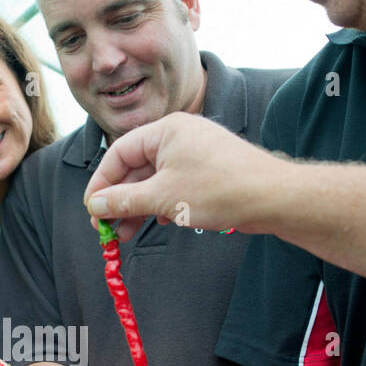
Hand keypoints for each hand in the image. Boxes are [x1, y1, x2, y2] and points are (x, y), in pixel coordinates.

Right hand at [84, 112, 287, 242]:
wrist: (273, 197)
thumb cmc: (221, 189)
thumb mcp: (162, 198)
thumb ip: (124, 201)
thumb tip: (96, 206)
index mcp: (165, 131)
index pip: (119, 152)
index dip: (101, 183)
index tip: (92, 209)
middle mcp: (179, 137)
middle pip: (135, 168)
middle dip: (120, 200)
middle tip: (106, 228)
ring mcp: (194, 154)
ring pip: (154, 180)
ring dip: (138, 207)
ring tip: (125, 234)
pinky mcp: (207, 171)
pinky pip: (173, 185)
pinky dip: (161, 204)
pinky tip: (157, 223)